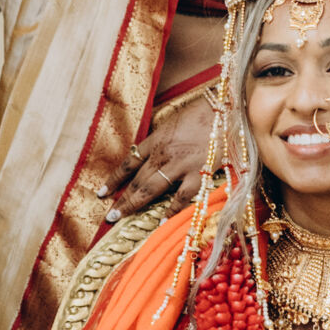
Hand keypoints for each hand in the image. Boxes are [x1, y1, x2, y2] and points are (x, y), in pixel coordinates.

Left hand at [100, 90, 214, 222]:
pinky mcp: (199, 173)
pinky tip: (161, 221)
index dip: (114, 179)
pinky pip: (181, 197)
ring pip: (151, 190)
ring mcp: (180, 165)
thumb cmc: (202, 112)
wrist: (226, 108)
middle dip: (121, 199)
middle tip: (109, 216)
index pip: (129, 162)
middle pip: (136, 180)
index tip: (102, 193)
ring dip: (133, 205)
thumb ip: (160, 139)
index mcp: (156, 140)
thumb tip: (148, 153)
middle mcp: (163, 154)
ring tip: (121, 218)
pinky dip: (171, 210)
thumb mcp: (173, 122)